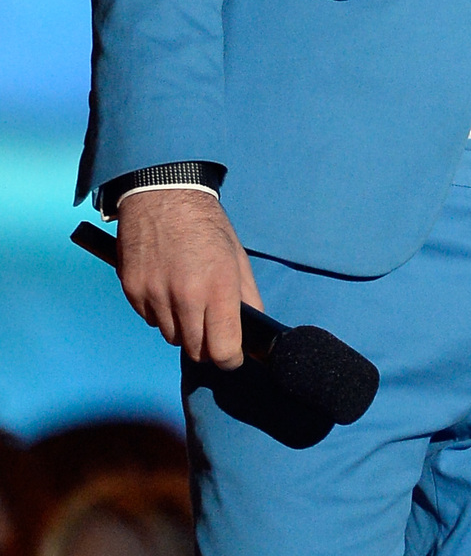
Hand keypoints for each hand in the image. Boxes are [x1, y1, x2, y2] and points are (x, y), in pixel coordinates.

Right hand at [116, 188, 261, 367]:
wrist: (163, 196)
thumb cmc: (207, 225)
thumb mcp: (237, 257)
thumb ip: (247, 295)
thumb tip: (254, 326)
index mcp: (218, 288)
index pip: (222, 349)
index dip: (230, 359)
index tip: (232, 356)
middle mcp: (185, 297)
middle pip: (195, 350)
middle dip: (207, 346)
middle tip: (212, 328)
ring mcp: (155, 296)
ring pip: (171, 337)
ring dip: (183, 328)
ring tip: (189, 300)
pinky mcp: (132, 292)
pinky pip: (150, 319)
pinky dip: (160, 313)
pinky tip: (167, 288)